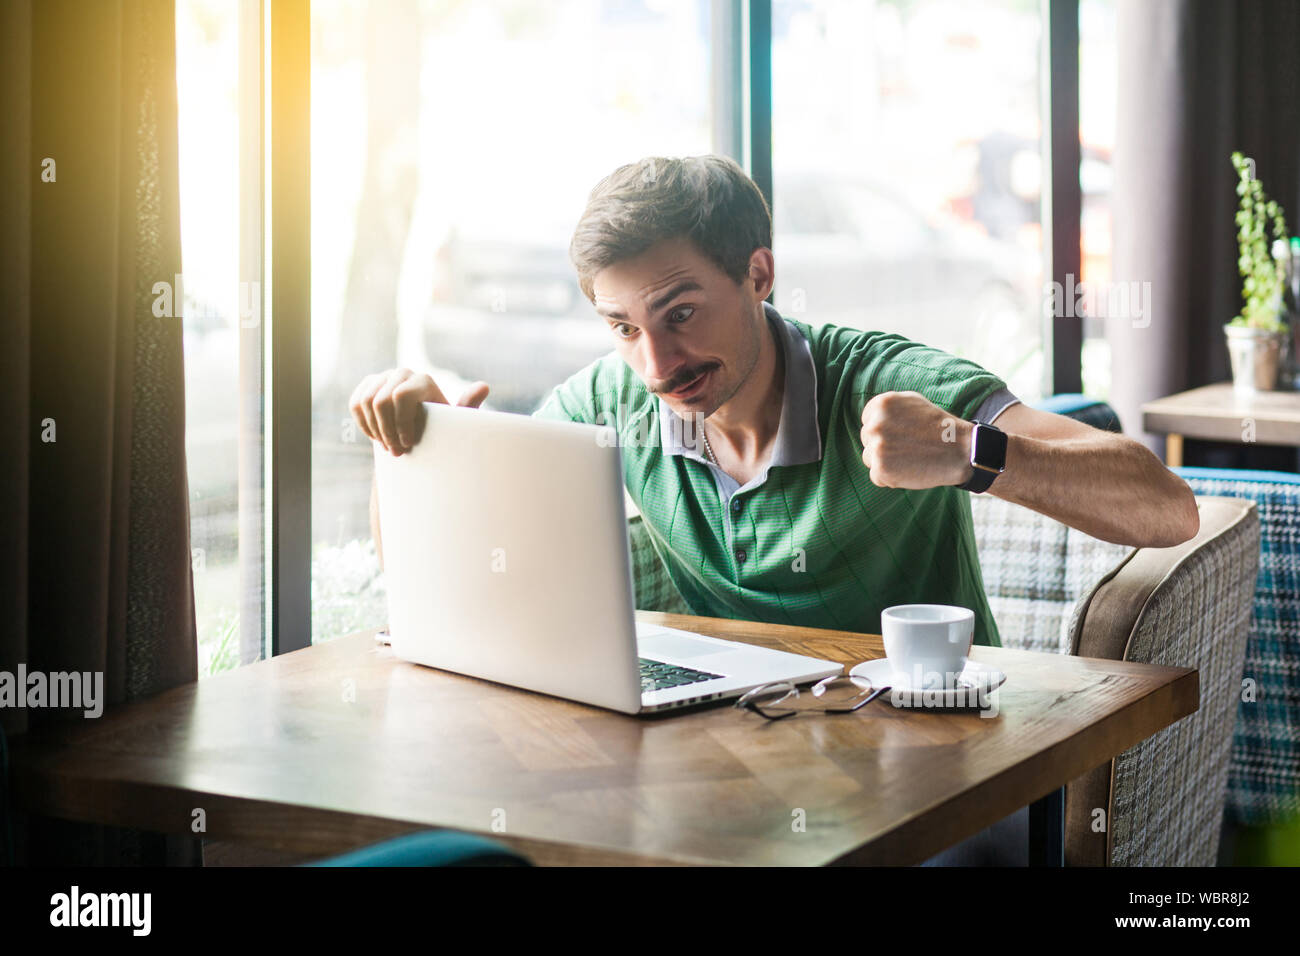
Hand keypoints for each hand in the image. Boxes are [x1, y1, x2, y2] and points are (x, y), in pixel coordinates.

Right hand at [349, 368, 489, 455]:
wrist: (420, 433)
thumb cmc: (442, 429)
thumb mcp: (456, 423)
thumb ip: (467, 406)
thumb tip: (484, 387)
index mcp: (423, 380)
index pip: (400, 396)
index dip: (400, 423)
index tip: (407, 443)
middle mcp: (402, 373)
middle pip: (380, 401)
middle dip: (386, 430)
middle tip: (396, 450)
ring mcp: (383, 377)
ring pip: (365, 402)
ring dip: (374, 429)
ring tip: (388, 445)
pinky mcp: (368, 385)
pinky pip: (355, 403)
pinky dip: (363, 423)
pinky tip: (376, 436)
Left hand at [859, 391, 972, 488]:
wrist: (960, 450)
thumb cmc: (938, 427)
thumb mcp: (912, 402)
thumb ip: (887, 408)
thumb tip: (868, 418)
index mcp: (881, 404)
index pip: (868, 421)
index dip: (886, 430)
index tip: (903, 434)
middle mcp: (874, 424)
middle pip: (867, 440)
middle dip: (885, 446)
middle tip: (910, 447)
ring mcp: (877, 448)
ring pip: (870, 459)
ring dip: (886, 462)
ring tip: (911, 458)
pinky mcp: (881, 470)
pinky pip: (877, 477)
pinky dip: (891, 478)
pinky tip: (910, 469)